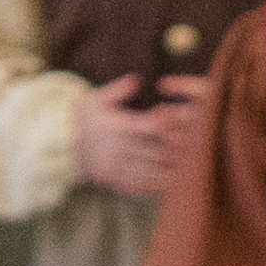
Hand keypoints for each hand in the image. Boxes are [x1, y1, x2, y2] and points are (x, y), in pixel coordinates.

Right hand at [71, 76, 194, 198]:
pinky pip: (142, 186)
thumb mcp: (96, 97)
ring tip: (198, 168)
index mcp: (117, 126)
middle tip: (205, 148)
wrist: (60, 143)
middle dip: (181, 150)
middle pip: (158, 150)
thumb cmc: (85, 116)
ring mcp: (117, 167)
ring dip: (175, 170)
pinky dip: (160, 186)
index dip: (171, 124)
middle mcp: (118, 148)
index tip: (187, 123)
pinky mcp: (116, 181)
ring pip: (154, 171)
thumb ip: (118, 90)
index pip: (151, 125)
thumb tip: (136, 79)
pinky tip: (178, 185)